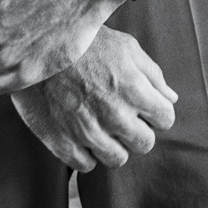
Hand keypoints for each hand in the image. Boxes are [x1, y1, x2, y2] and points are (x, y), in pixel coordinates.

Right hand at [9, 28, 177, 171]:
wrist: (36, 45)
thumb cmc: (84, 42)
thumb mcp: (125, 46)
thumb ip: (152, 74)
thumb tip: (170, 98)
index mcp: (134, 89)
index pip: (166, 119)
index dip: (158, 112)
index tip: (146, 107)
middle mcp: (114, 115)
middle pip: (145, 144)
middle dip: (139, 131)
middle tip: (125, 117)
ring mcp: (87, 132)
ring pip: (118, 159)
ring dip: (115, 145)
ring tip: (103, 126)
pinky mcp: (62, 142)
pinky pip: (86, 165)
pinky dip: (87, 154)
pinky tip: (83, 135)